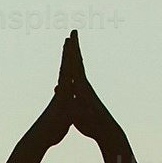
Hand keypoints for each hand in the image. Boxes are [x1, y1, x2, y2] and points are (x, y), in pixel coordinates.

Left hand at [56, 31, 123, 147]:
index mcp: (78, 87)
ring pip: (78, 65)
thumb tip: (58, 87)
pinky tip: (73, 57)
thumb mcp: (74, 109)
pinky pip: (79, 75)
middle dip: (74, 47)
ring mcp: (85, 87)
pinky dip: (76, 66)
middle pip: (77, 61)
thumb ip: (68, 97)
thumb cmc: (90, 123)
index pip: (72, 68)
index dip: (69, 55)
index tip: (67, 42)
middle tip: (72, 32)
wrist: (103, 130)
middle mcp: (82, 84)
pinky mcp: (85, 92)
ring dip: (75, 51)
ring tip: (73, 38)